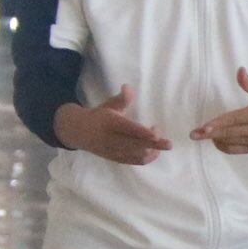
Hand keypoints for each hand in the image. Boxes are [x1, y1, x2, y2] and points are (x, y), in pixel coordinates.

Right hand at [56, 85, 171, 164]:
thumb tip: (128, 87)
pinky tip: (155, 152)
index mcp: (110, 123)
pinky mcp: (116, 158)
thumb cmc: (99, 116)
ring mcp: (113, 151)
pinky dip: (146, 158)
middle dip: (153, 145)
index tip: (155, 133)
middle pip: (135, 144)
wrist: (78, 132)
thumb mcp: (109, 105)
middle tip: (169, 144)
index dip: (142, 132)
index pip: (128, 129)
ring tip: (161, 143)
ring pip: (135, 155)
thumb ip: (122, 99)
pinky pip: (133, 161)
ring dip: (152, 151)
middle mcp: (111, 139)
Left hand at [191, 68, 247, 153]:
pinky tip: (217, 141)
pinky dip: (223, 146)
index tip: (204, 127)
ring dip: (215, 138)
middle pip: (228, 133)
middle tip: (194, 135)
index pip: (233, 119)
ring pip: (230, 142)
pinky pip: (235, 150)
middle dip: (209, 134)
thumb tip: (239, 71)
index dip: (218, 124)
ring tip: (204, 134)